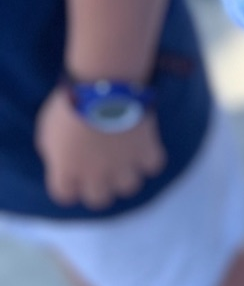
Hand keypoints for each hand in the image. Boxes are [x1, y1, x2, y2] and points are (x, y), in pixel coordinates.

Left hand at [35, 86, 165, 209]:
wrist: (103, 86)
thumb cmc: (70, 103)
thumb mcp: (48, 130)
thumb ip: (55, 152)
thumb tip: (62, 160)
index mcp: (66, 169)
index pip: (64, 195)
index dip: (68, 184)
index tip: (72, 171)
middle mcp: (95, 174)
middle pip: (98, 199)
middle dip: (99, 185)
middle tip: (101, 167)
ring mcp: (122, 166)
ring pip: (128, 187)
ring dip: (126, 173)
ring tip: (124, 157)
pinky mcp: (146, 151)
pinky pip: (152, 165)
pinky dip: (149, 156)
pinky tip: (142, 143)